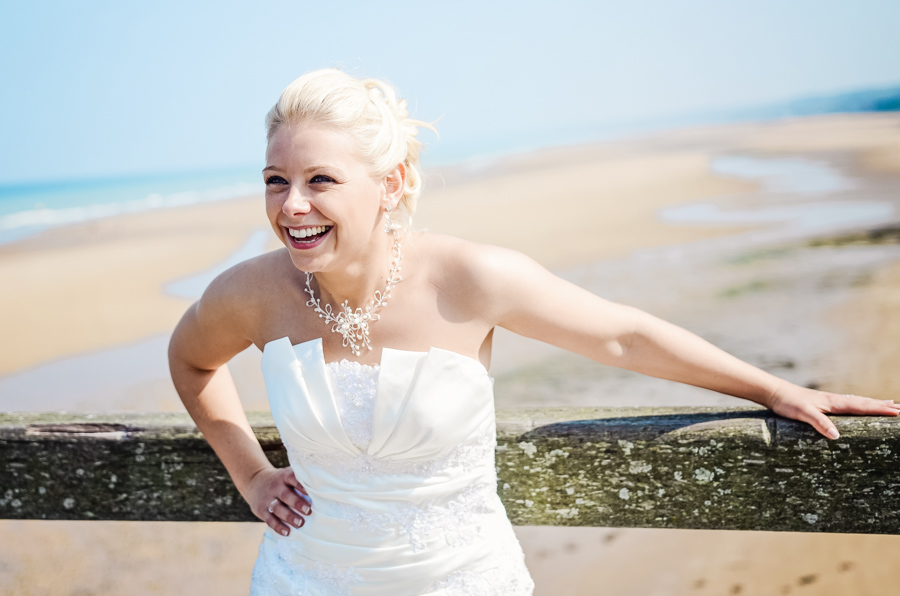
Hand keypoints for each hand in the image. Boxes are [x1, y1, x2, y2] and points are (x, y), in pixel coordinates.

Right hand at [244, 466, 310, 536]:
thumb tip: (326, 488)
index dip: (302, 485)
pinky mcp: (261, 510)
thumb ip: (302, 480)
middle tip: (309, 511)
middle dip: (297, 503)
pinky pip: (269, 519)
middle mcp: (275, 487)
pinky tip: (287, 532)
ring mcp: (267, 499)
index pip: (293, 478)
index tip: (312, 492)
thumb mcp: (288, 474)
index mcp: (284, 476)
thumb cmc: (281, 481)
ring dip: (289, 516)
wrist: (255, 481)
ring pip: (278, 508)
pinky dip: (278, 526)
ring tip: (300, 523)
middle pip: (286, 495)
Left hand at [768, 385, 899, 438]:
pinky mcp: (823, 404)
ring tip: (888, 404)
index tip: (897, 411)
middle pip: (863, 402)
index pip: (861, 406)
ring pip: (857, 402)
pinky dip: (859, 405)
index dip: (879, 409)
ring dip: (873, 404)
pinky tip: (859, 407)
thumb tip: (837, 436)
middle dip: (882, 406)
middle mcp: (834, 400)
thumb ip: (820, 423)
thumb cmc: (788, 403)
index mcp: (833, 403)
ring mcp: (829, 401)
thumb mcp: (803, 414)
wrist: (774, 392)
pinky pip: (847, 404)